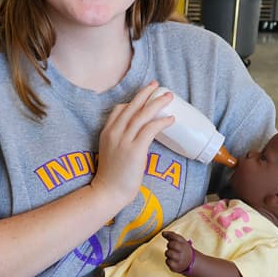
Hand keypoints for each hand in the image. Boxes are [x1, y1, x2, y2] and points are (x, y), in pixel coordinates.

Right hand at [91, 82, 174, 209]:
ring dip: (156, 103)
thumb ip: (120, 142)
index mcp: (106, 133)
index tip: (143, 96)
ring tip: (168, 96)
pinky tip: (170, 119)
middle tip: (156, 84)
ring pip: (142, 115)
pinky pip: (150, 129)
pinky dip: (161, 122)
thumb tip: (137, 138)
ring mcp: (123, 140)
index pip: (118, 110)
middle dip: (145, 94)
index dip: (132, 101)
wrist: (108, 192)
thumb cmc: (112, 177)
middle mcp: (114, 133)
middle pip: (131, 107)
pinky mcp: (134, 150)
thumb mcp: (111, 153)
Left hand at [163, 230, 192, 273]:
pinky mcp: (176, 267)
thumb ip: (171, 235)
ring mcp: (180, 259)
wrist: (190, 262)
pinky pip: (168, 262)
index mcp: (183, 243)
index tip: (164, 234)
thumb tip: (163, 233)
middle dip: (169, 244)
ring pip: (169, 253)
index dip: (169, 235)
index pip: (176, 236)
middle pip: (173, 244)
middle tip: (170, 247)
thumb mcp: (180, 241)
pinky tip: (172, 260)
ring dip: (167, 253)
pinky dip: (168, 261)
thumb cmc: (182, 249)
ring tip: (171, 254)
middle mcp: (183, 251)